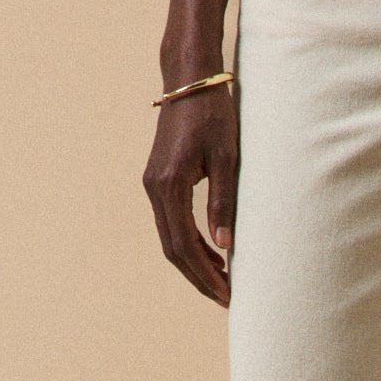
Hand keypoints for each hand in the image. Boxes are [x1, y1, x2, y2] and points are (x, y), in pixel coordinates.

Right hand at [142, 81, 236, 307]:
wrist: (190, 81)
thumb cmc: (213, 115)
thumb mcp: (227, 158)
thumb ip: (223, 202)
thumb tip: (224, 245)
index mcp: (169, 185)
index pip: (184, 245)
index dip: (205, 274)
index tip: (226, 294)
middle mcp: (154, 188)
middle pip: (173, 249)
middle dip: (199, 277)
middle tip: (225, 298)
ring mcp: (153, 185)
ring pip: (170, 238)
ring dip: (194, 263)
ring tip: (223, 280)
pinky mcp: (159, 180)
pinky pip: (171, 222)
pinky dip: (190, 243)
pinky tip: (213, 252)